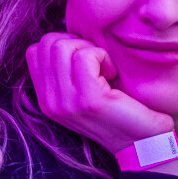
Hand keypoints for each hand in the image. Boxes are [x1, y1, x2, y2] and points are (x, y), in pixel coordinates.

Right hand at [25, 31, 173, 157]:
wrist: (142, 144)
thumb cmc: (119, 111)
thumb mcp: (83, 90)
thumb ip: (67, 69)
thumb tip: (67, 33)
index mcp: (46, 98)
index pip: (35, 51)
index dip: (62, 43)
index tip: (85, 60)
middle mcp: (49, 102)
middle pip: (47, 43)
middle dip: (75, 42)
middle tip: (97, 62)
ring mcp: (65, 102)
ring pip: (62, 46)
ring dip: (89, 49)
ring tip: (104, 69)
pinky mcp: (87, 100)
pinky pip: (86, 56)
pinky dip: (103, 57)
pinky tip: (113, 74)